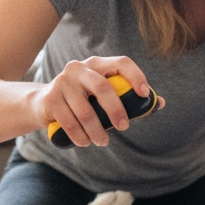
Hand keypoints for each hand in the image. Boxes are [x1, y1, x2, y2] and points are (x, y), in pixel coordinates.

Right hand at [38, 56, 160, 147]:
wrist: (43, 103)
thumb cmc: (84, 100)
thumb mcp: (105, 96)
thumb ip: (130, 98)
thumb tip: (160, 103)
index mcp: (98, 64)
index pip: (121, 62)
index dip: (136, 76)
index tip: (144, 95)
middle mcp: (79, 68)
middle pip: (103, 87)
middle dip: (116, 110)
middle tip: (124, 127)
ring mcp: (62, 81)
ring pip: (85, 110)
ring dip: (96, 131)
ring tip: (103, 142)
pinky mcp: (50, 98)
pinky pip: (69, 121)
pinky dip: (80, 136)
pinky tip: (85, 142)